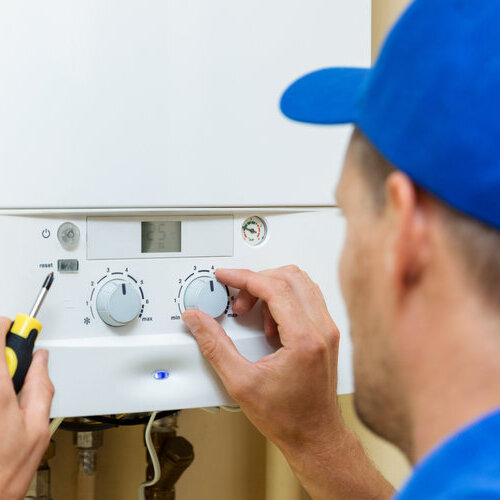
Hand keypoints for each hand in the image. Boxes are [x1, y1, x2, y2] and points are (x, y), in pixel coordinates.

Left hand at [0, 317, 53, 499]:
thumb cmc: (5, 471)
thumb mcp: (38, 426)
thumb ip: (42, 386)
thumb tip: (41, 360)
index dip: (6, 328)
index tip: (13, 326)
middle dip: (4, 357)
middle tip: (15, 369)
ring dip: (0, 374)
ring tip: (7, 399)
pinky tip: (2, 412)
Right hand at [182, 266, 342, 453]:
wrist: (314, 437)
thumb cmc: (288, 418)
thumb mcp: (241, 383)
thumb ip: (214, 346)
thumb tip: (197, 321)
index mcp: (304, 339)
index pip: (274, 287)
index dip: (243, 277)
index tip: (225, 276)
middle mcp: (322, 329)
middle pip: (290, 277)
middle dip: (256, 281)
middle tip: (237, 301)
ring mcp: (327, 330)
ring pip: (300, 283)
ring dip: (271, 288)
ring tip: (252, 313)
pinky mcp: (326, 334)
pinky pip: (306, 298)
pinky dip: (283, 300)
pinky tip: (268, 323)